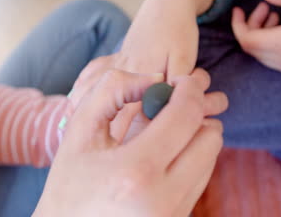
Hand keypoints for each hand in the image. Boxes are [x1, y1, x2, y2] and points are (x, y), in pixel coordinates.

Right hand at [33, 69, 227, 216]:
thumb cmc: (70, 183)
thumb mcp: (79, 131)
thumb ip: (112, 91)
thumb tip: (154, 79)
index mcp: (137, 170)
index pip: (186, 116)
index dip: (189, 90)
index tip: (183, 81)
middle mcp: (164, 197)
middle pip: (210, 138)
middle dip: (195, 114)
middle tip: (174, 106)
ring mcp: (174, 213)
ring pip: (210, 158)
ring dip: (194, 137)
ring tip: (166, 134)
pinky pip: (201, 179)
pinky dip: (191, 160)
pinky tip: (165, 157)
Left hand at [232, 0, 280, 76]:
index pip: (245, 39)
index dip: (237, 24)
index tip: (237, 9)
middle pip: (252, 47)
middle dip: (251, 25)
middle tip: (265, 8)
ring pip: (263, 54)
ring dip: (262, 34)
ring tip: (276, 16)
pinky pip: (275, 59)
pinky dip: (272, 44)